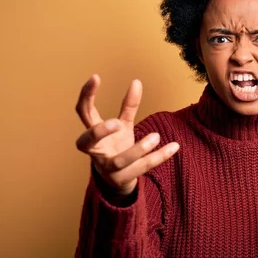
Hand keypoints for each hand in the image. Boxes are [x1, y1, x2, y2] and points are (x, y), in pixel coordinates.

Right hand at [75, 75, 179, 195]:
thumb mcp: (123, 126)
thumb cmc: (117, 147)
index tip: (96, 77)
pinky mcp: (124, 179)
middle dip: (99, 133)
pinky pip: (142, 168)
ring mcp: (109, 168)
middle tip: (117, 122)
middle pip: (86, 142)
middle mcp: (96, 152)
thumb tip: (137, 81)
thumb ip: (128, 106)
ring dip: (138, 148)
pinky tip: (175, 146)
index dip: (87, 95)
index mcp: (93, 135)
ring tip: (156, 136)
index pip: (83, 112)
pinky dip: (159, 157)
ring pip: (120, 160)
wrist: (119, 180)